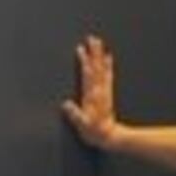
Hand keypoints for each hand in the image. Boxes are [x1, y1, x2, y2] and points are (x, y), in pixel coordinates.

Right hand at [62, 33, 119, 148]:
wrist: (109, 136)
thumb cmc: (94, 131)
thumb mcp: (82, 125)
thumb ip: (75, 115)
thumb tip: (65, 104)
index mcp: (91, 96)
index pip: (87, 75)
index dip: (84, 61)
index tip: (81, 49)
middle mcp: (98, 91)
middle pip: (96, 67)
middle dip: (94, 52)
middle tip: (92, 38)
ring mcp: (104, 91)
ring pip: (102, 69)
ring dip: (100, 55)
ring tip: (99, 43)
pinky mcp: (107, 93)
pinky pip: (108, 76)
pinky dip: (109, 65)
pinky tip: (109, 57)